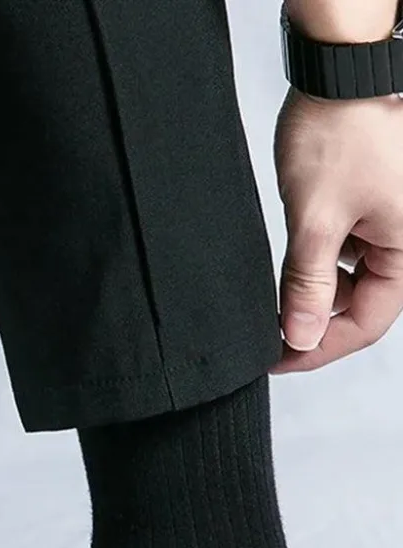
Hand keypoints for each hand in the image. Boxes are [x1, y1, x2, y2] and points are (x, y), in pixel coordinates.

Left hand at [273, 88, 402, 372]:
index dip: (320, 348)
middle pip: (362, 306)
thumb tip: (301, 337)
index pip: (369, 323)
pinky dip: (318, 266)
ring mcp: (389, 224)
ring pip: (352, 282)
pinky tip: (291, 265)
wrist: (335, 77)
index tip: (277, 360)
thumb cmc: (336, 136)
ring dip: (314, 295)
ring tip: (275, 300)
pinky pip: (346, 254)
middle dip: (315, 323)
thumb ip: (308, 284)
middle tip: (268, 335)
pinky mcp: (369, 210)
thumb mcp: (315, 221)